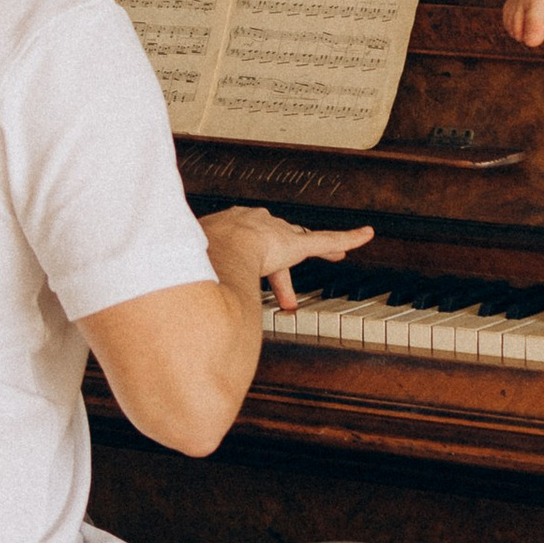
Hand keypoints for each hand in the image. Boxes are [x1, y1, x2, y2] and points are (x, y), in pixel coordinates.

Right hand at [203, 209, 373, 312]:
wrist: (215, 250)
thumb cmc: (197, 262)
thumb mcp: (189, 273)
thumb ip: (191, 293)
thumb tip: (177, 317)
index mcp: (229, 230)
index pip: (247, 243)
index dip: (253, 259)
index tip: (251, 267)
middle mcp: (254, 225)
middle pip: (277, 239)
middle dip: (286, 255)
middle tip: (292, 270)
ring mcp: (276, 234)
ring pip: (305, 240)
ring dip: (321, 249)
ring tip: (339, 255)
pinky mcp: (296, 244)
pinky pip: (328, 241)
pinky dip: (348, 239)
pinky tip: (366, 235)